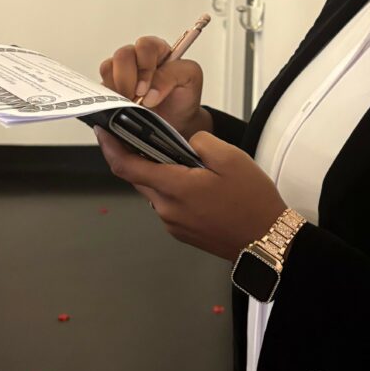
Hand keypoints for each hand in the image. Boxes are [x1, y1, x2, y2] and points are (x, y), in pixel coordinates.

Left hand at [94, 127, 287, 262]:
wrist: (267, 240)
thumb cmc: (251, 200)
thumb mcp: (231, 158)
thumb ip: (201, 142)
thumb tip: (186, 142)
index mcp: (175, 187)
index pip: (127, 166)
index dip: (110, 147)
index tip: (102, 130)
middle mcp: (166, 209)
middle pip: (138, 178)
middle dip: (139, 156)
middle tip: (151, 137)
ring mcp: (172, 223)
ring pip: (154, 191)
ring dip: (160, 174)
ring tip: (186, 161)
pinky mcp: (181, 232)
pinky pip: (167, 204)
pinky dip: (172, 189)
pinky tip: (195, 183)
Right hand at [99, 35, 211, 138]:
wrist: (177, 122)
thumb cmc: (183, 96)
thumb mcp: (189, 79)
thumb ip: (171, 76)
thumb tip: (149, 92)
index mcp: (158, 51)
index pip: (145, 45)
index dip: (144, 65)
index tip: (146, 89)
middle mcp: (138, 59)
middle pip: (122, 55)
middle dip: (127, 79)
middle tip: (136, 98)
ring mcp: (122, 73)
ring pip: (108, 68)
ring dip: (118, 89)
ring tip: (130, 104)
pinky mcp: (111, 88)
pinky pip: (100, 86)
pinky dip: (108, 98)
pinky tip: (120, 107)